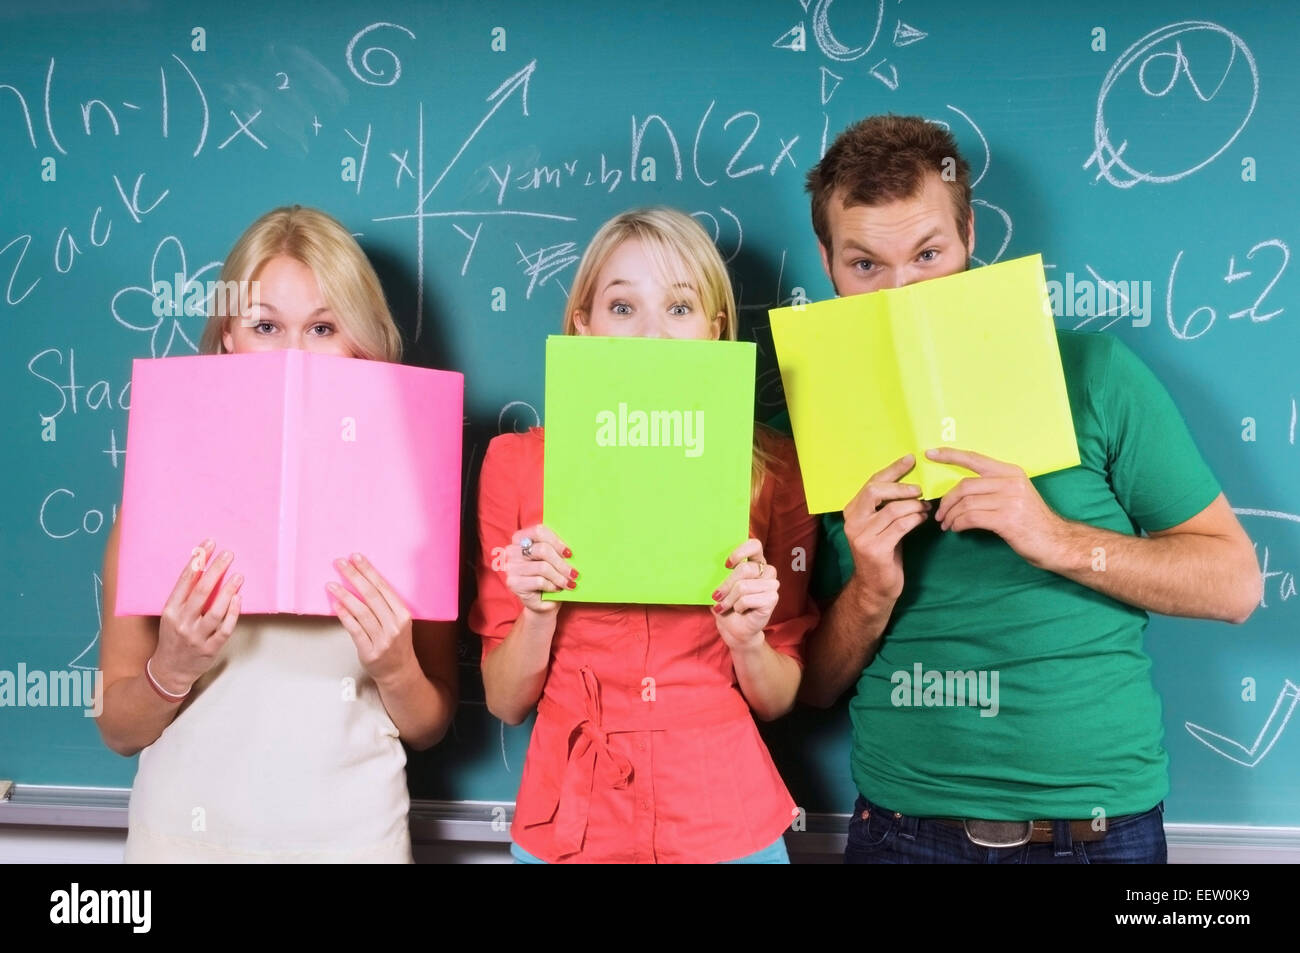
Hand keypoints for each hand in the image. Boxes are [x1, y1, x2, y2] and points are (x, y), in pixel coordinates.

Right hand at [153, 539, 242, 694]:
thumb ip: (185, 596)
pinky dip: (233, 613)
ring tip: (238, 575)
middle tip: (228, 555)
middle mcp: (182, 622)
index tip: (209, 545)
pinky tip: (239, 599)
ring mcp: (196, 636)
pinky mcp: (210, 649)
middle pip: (201, 592)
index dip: (198, 561)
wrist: (169, 670)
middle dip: (216, 570)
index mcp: (170, 610)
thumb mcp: (171, 615)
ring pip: (215, 611)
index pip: (185, 581)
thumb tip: (205, 567)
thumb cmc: (173, 637)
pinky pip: (225, 629)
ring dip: (228, 591)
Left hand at [327, 553, 422, 685]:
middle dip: (354, 576)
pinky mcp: (370, 651)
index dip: (368, 571)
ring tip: (332, 584)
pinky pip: (355, 630)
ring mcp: (382, 639)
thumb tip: (361, 582)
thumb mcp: (398, 622)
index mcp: (403, 614)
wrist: (399, 672)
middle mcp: (394, 626)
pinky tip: (336, 605)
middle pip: (371, 596)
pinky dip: (345, 616)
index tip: (356, 558)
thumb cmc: (396, 644)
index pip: (383, 587)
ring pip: (362, 612)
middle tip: (340, 563)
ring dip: (345, 595)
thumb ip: (384, 605)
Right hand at [502, 524, 576, 614]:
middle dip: (562, 563)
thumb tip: (571, 549)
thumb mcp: (554, 559)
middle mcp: (512, 550)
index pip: (539, 531)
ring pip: (542, 567)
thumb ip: (557, 549)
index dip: (557, 542)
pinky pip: (539, 581)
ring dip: (560, 577)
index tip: (569, 554)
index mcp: (521, 538)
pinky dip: (552, 586)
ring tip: (569, 583)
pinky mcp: (513, 583)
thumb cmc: (550, 576)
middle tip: (574, 573)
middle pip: (542, 550)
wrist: (543, 601)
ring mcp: (511, 567)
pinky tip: (557, 589)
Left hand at [712, 539, 778, 651]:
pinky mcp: (773, 599)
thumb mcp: (721, 587)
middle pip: (744, 569)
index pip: (755, 546)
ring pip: (744, 586)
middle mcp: (766, 571)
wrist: (735, 629)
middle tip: (716, 596)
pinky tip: (740, 610)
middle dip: (726, 585)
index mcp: (755, 562)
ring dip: (730, 599)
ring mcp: (772, 585)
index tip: (726, 565)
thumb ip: (721, 574)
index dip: (740, 552)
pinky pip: (748, 599)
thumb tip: (708, 563)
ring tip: (726, 607)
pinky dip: (738, 607)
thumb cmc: (728, 606)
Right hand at [842, 454, 931, 602]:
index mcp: (852, 511)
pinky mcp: (875, 550)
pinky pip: (900, 526)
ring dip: (914, 506)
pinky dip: (915, 519)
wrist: (875, 587)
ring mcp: (861, 536)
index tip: (910, 459)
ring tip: (926, 507)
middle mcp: (852, 521)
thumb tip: (911, 482)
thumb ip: (886, 506)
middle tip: (919, 489)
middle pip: (875, 491)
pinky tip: (923, 519)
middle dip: (901, 487)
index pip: (871, 483)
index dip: (892, 470)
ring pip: (893, 509)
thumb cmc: (883, 553)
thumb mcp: (880, 525)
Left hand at [927, 447, 1067, 566]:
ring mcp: (1010, 500)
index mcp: (1011, 472)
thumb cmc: (1030, 521)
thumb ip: (992, 487)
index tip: (930, 454)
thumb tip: (960, 490)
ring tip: (947, 525)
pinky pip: (971, 518)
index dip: (950, 455)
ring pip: (965, 503)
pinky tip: (957, 529)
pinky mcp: (1007, 519)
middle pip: (964, 486)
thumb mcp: (1015, 495)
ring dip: (951, 516)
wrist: (1055, 542)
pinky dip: (959, 524)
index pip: (974, 459)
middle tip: (939, 514)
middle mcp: (1011, 482)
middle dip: (946, 501)